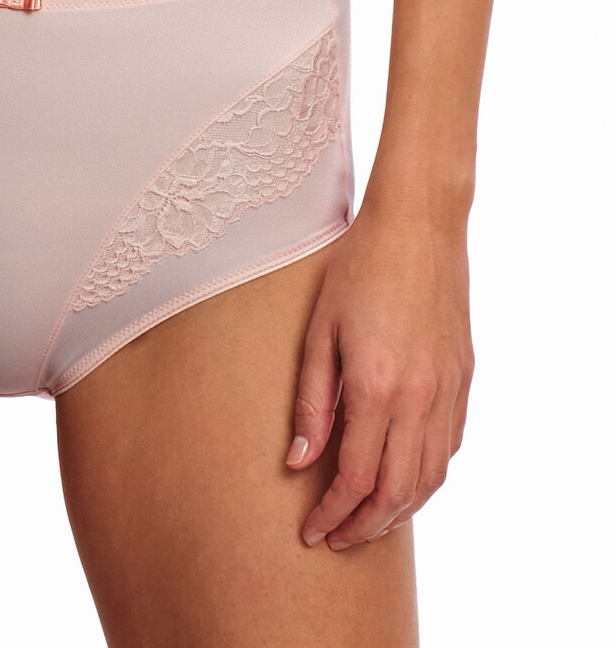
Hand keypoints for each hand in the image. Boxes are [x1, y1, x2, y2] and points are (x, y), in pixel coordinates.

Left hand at [285, 201, 473, 548]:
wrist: (418, 224)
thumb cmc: (357, 268)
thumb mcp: (319, 331)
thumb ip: (311, 402)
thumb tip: (299, 463)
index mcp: (377, 386)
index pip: (356, 480)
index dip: (332, 514)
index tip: (311, 532)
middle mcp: (419, 398)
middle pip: (397, 493)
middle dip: (364, 527)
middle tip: (336, 539)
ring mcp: (448, 389)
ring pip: (430, 478)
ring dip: (399, 511)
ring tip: (367, 521)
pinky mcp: (464, 377)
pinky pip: (449, 447)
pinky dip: (427, 477)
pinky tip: (404, 479)